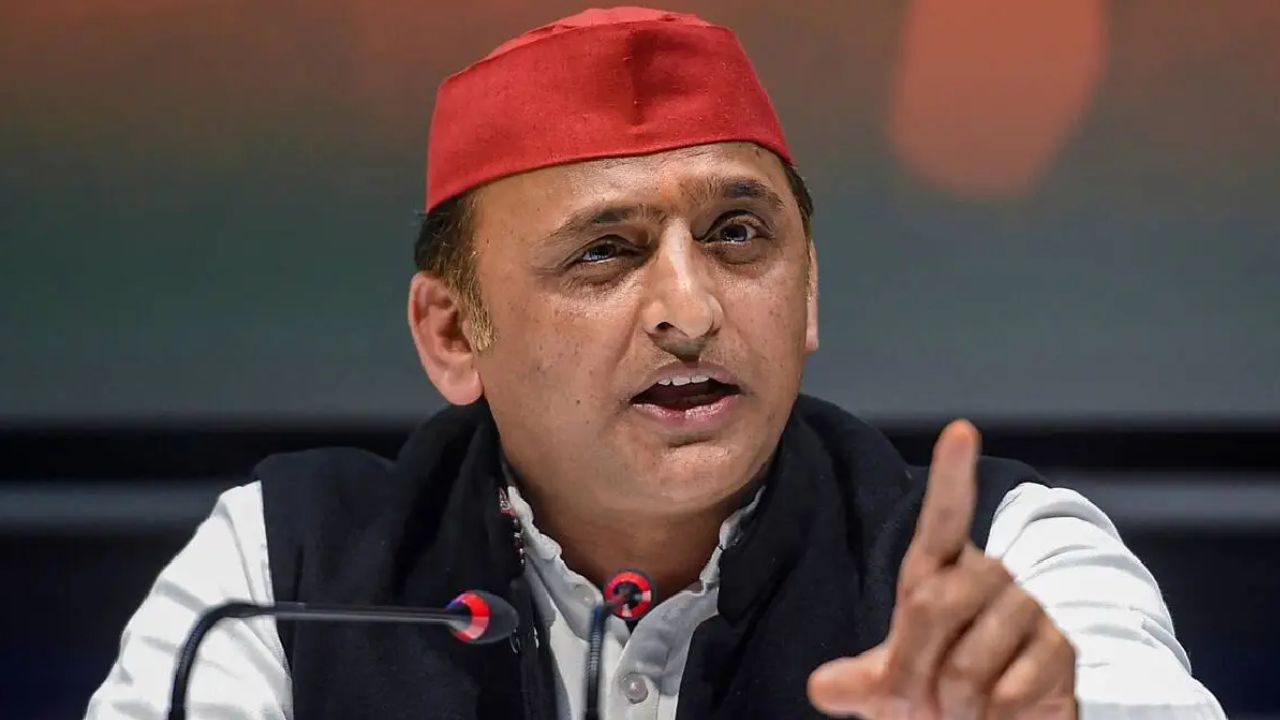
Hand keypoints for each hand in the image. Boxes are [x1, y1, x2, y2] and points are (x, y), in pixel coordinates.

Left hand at [807, 421, 1076, 719]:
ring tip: (965, 706)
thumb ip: (856, 682)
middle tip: (924, 698)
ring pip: (970, 657)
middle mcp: (987, 578)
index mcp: (939, 573)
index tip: (960, 431)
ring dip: (956, 699)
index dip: (953, 476)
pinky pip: (1010, 688)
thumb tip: (820, 687)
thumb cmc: (939, 697)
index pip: (945, 520)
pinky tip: (998, 715)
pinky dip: (993, 716)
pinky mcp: (1061, 647)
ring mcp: (1028, 608)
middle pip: (936, 603)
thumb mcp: (889, 690)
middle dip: (916, 664)